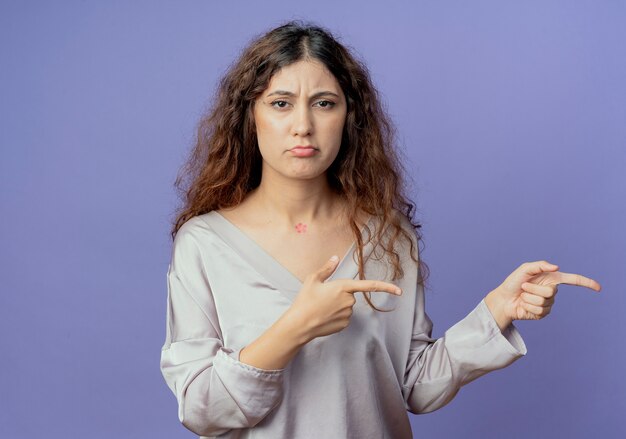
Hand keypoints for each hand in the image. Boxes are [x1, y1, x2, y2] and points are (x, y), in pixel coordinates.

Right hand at [286, 256, 401, 341]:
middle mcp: (349, 301)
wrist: (300, 324)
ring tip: (320, 308)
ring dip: (337, 306)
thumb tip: (336, 258)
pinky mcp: (344, 325)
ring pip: (346, 307)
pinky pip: (343, 317)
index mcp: (343, 287)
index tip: (399, 291)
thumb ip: (327, 268)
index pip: (369, 286)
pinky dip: (335, 316)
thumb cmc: (305, 300)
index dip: (386, 287)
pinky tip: (324, 317)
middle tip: (322, 298)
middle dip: (339, 296)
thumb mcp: (313, 279)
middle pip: (350, 295)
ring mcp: (348, 314)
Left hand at [487, 260, 600, 324]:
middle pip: (551, 292)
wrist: (503, 299)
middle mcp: (552, 291)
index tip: (598, 287)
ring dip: (528, 297)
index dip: (586, 283)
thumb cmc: (513, 282)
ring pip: (543, 301)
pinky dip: (527, 306)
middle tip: (524, 287)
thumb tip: (557, 267)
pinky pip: (538, 310)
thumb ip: (539, 265)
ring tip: (523, 296)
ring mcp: (548, 303)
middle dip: (533, 288)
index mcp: (551, 279)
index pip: (572, 280)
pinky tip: (523, 304)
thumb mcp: (524, 269)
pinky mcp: (542, 314)